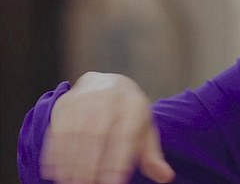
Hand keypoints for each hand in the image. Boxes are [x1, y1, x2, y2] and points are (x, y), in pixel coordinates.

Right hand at [40, 72, 175, 183]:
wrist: (106, 84)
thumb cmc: (128, 116)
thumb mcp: (144, 130)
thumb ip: (152, 155)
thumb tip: (166, 177)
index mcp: (134, 105)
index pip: (126, 133)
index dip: (118, 159)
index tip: (113, 181)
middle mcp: (110, 97)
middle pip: (98, 132)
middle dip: (91, 162)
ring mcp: (85, 98)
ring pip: (75, 131)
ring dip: (70, 160)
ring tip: (71, 181)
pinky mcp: (65, 103)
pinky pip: (58, 128)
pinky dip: (55, 151)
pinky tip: (54, 170)